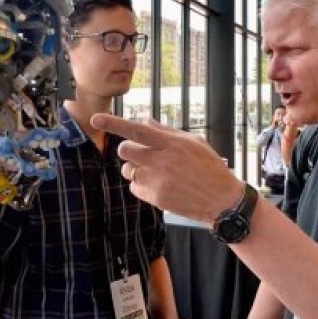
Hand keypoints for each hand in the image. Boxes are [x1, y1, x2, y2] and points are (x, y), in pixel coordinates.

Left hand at [90, 114, 241, 223]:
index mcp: (171, 143)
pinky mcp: (156, 198)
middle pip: (124, 151)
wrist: (222, 200)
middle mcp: (162, 161)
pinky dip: (142, 185)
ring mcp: (157, 181)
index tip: (95, 118)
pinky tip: (160, 185)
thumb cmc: (210, 167)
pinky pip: (134, 188)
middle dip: (128, 150)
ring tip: (158, 172)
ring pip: (128, 170)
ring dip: (136, 169)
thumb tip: (144, 120)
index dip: (113, 123)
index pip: (136, 129)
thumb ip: (166, 131)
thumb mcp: (193, 142)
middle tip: (141, 154)